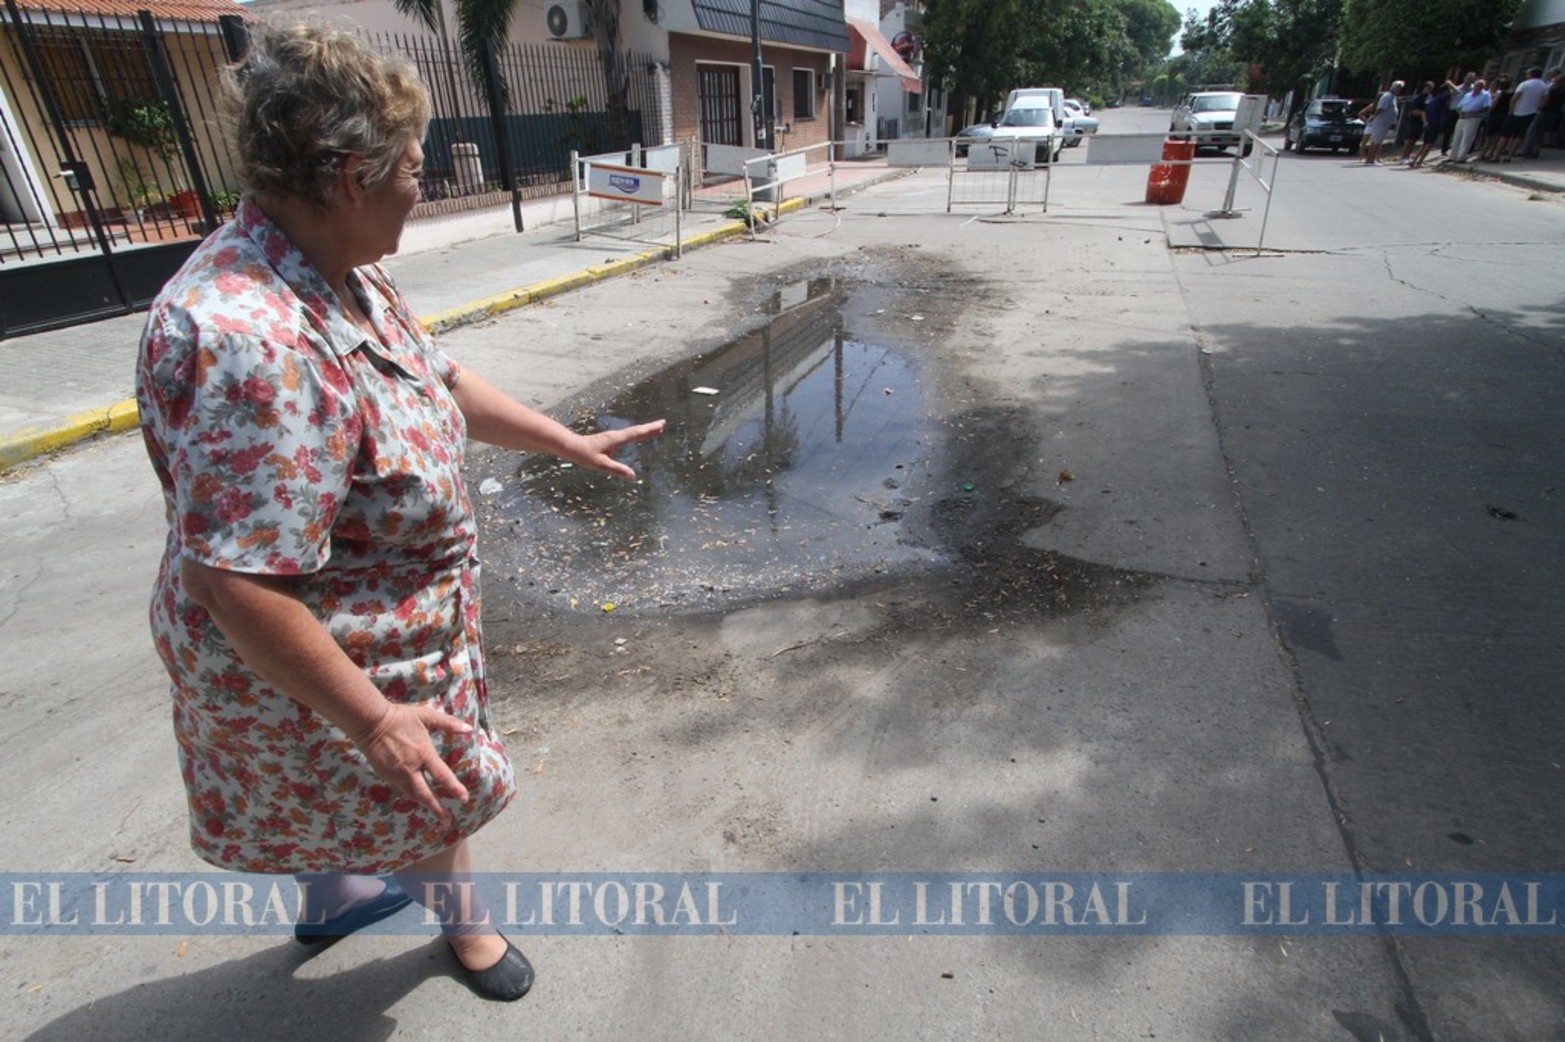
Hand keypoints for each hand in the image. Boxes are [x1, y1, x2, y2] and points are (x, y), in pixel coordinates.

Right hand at [352, 702, 472, 821]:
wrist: (369, 722)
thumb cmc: (400, 717)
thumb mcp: (426, 716)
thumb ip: (448, 724)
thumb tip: (468, 729)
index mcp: (423, 754)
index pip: (442, 776)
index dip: (454, 789)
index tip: (464, 799)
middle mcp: (410, 768)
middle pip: (426, 796)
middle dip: (437, 810)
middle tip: (447, 822)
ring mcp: (396, 774)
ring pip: (413, 795)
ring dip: (425, 805)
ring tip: (435, 813)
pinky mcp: (386, 775)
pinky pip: (402, 789)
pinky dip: (412, 796)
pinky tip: (417, 798)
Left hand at [573, 419, 666, 479]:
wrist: (572, 446)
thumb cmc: (585, 455)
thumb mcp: (600, 464)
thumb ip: (616, 469)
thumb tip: (632, 476)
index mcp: (616, 439)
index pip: (636, 433)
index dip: (649, 430)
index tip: (661, 425)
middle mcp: (616, 435)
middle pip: (637, 430)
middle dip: (650, 428)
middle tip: (663, 424)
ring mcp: (614, 437)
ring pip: (633, 432)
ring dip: (645, 430)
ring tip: (657, 429)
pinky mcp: (611, 439)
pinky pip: (628, 435)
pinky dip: (637, 434)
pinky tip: (638, 436)